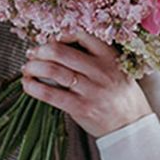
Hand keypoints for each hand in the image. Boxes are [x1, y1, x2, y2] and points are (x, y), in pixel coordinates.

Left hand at [21, 30, 152, 138]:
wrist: (132, 125)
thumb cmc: (120, 96)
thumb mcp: (116, 69)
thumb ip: (95, 58)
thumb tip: (59, 47)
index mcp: (109, 57)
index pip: (81, 35)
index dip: (61, 35)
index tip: (51, 40)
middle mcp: (100, 71)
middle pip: (61, 52)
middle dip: (40, 50)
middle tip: (32, 53)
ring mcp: (90, 90)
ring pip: (53, 70)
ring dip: (33, 67)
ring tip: (27, 68)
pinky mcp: (80, 107)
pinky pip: (50, 94)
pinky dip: (34, 87)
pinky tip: (27, 84)